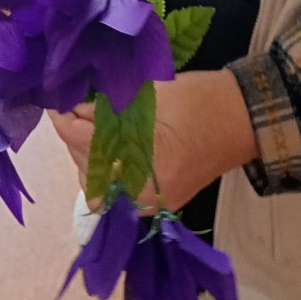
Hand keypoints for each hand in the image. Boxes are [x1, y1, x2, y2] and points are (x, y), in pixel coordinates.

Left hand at [49, 69, 260, 212]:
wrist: (245, 119)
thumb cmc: (201, 99)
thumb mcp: (149, 94)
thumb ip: (107, 106)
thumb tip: (72, 108)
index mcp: (142, 164)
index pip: (81, 143)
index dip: (64, 119)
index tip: (55, 101)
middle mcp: (142, 195)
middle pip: (85, 168)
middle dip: (75, 137)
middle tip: (75, 107)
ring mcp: (151, 204)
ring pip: (96, 186)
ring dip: (86, 155)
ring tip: (92, 125)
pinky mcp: (158, 204)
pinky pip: (116, 194)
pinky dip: (105, 171)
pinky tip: (107, 148)